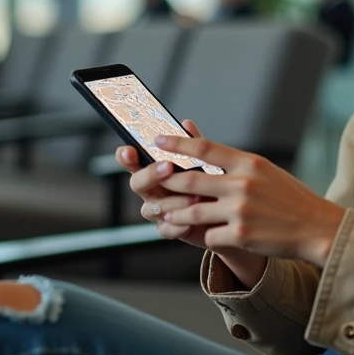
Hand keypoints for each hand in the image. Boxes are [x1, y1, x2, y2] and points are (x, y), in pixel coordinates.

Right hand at [117, 119, 209, 249]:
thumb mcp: (205, 162)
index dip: (126, 156)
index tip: (129, 150)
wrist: (227, 213)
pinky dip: (178, 225)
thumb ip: (194, 147)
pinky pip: (165, 229)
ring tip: (195, 197)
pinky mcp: (170, 229)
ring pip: (153, 207)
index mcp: (155, 170)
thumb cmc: (211, 184)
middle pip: (136, 183)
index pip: (133, 161)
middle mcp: (152, 190)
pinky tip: (190, 221)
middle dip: (150, 174)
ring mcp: (158, 211)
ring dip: (173, 201)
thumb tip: (187, 125)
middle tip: (168, 167)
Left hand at [155, 134, 346, 267]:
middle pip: (190, 180)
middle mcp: (243, 183)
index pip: (204, 147)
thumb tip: (208, 155)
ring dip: (176, 214)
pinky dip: (206, 237)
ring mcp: (241, 210)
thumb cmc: (291, 199)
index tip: (158, 140)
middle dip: (168, 183)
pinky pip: (209, 236)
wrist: (317, 227)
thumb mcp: (267, 172)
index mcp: (249, 163)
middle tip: (154, 184)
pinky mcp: (241, 235)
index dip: (177, 143)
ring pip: (193, 211)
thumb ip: (238, 165)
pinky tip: (211, 236)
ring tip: (166, 215)